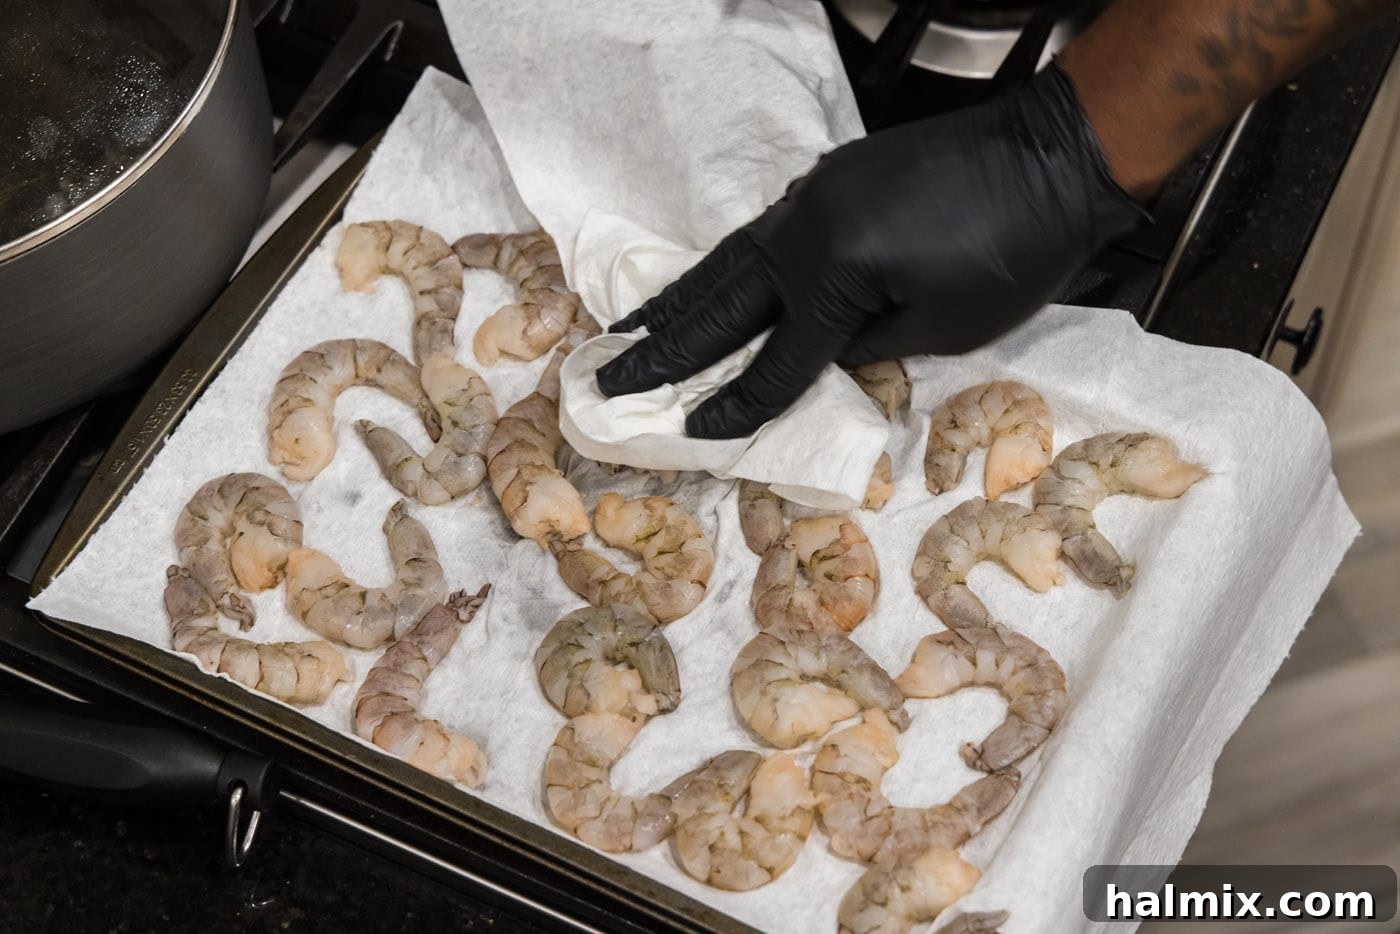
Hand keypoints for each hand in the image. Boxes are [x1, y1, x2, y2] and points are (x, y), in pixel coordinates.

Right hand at [595, 62, 1146, 439]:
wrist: (1055, 154)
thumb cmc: (1014, 253)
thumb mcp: (941, 326)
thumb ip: (865, 346)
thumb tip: (818, 358)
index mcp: (833, 276)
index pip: (775, 362)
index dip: (735, 406)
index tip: (689, 436)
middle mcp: (804, 232)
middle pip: (721, 305)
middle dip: (664, 350)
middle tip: (609, 377)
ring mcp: (812, 197)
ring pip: (729, 261)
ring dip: (678, 300)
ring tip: (630, 328)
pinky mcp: (831, 178)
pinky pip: (761, 233)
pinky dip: (726, 266)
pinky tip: (706, 283)